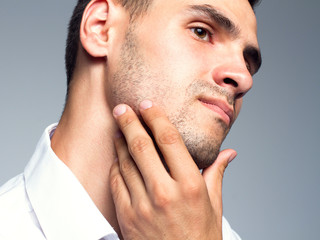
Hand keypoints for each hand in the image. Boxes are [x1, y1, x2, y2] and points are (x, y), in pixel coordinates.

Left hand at [109, 100, 236, 239]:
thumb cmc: (201, 237)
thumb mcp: (214, 205)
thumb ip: (217, 173)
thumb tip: (229, 152)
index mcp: (190, 185)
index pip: (169, 139)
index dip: (155, 117)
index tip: (147, 104)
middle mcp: (165, 192)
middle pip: (142, 145)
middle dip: (129, 121)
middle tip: (122, 108)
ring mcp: (143, 205)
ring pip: (125, 162)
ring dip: (120, 141)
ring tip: (118, 127)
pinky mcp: (127, 217)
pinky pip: (117, 182)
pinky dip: (116, 165)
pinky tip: (117, 156)